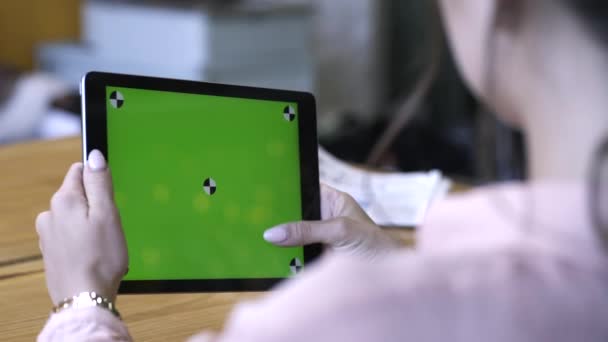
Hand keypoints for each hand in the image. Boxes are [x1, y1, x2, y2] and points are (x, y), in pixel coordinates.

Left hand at [36, 150, 126, 304]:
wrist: (84, 299)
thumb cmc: (101, 257)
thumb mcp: (108, 214)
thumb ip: (100, 182)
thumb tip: (94, 155)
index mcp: (64, 200)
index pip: (80, 170)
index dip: (99, 181)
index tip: (110, 198)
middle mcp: (50, 213)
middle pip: (78, 195)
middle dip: (96, 205)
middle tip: (111, 226)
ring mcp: (48, 234)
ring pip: (75, 217)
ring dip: (90, 225)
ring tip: (104, 244)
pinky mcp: (51, 252)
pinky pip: (71, 236)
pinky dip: (83, 241)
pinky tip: (94, 256)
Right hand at [263, 184, 401, 257]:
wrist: (390, 280)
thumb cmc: (376, 246)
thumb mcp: (340, 231)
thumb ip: (307, 230)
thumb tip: (274, 233)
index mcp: (333, 201)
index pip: (304, 188)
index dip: (286, 189)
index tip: (264, 191)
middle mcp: (324, 218)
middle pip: (293, 214)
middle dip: (278, 218)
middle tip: (257, 219)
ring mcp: (318, 239)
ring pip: (291, 236)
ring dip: (279, 241)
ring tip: (259, 239)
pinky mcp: (314, 259)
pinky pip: (293, 255)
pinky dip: (283, 258)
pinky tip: (270, 257)